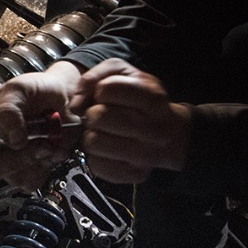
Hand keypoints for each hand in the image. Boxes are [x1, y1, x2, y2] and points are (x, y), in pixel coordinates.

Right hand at [0, 61, 84, 189]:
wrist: (67, 97)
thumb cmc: (37, 89)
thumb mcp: (19, 88)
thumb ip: (9, 109)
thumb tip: (9, 137)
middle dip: (14, 158)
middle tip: (33, 140)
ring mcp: (11, 161)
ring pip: (14, 177)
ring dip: (34, 160)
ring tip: (47, 139)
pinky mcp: (31, 169)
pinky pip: (33, 180)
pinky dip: (46, 165)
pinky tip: (51, 148)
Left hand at [75, 59, 190, 182]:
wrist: (170, 133)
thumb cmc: (143, 101)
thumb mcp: (124, 73)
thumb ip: (96, 77)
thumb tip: (76, 104)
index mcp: (152, 98)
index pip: (108, 89)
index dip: (100, 90)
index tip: (105, 95)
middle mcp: (152, 128)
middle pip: (99, 117)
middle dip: (92, 114)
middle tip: (99, 115)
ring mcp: (145, 154)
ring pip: (94, 142)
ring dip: (91, 136)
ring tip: (102, 132)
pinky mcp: (135, 174)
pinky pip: (98, 166)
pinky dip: (95, 157)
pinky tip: (105, 149)